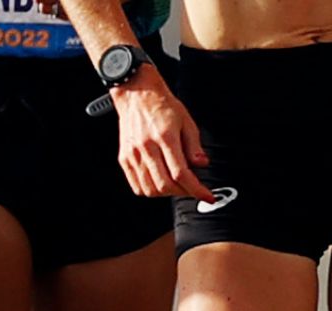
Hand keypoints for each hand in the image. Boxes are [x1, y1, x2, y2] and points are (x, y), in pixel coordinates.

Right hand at [112, 69, 211, 200]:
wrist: (137, 95)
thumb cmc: (161, 105)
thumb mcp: (186, 121)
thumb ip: (194, 146)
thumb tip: (201, 165)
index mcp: (165, 137)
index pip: (181, 173)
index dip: (196, 189)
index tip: (207, 195)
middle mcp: (147, 147)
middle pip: (165, 185)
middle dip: (183, 192)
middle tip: (192, 188)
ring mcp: (133, 154)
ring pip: (151, 189)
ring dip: (167, 193)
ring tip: (176, 185)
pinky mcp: (125, 158)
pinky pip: (137, 186)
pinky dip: (151, 191)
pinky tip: (160, 184)